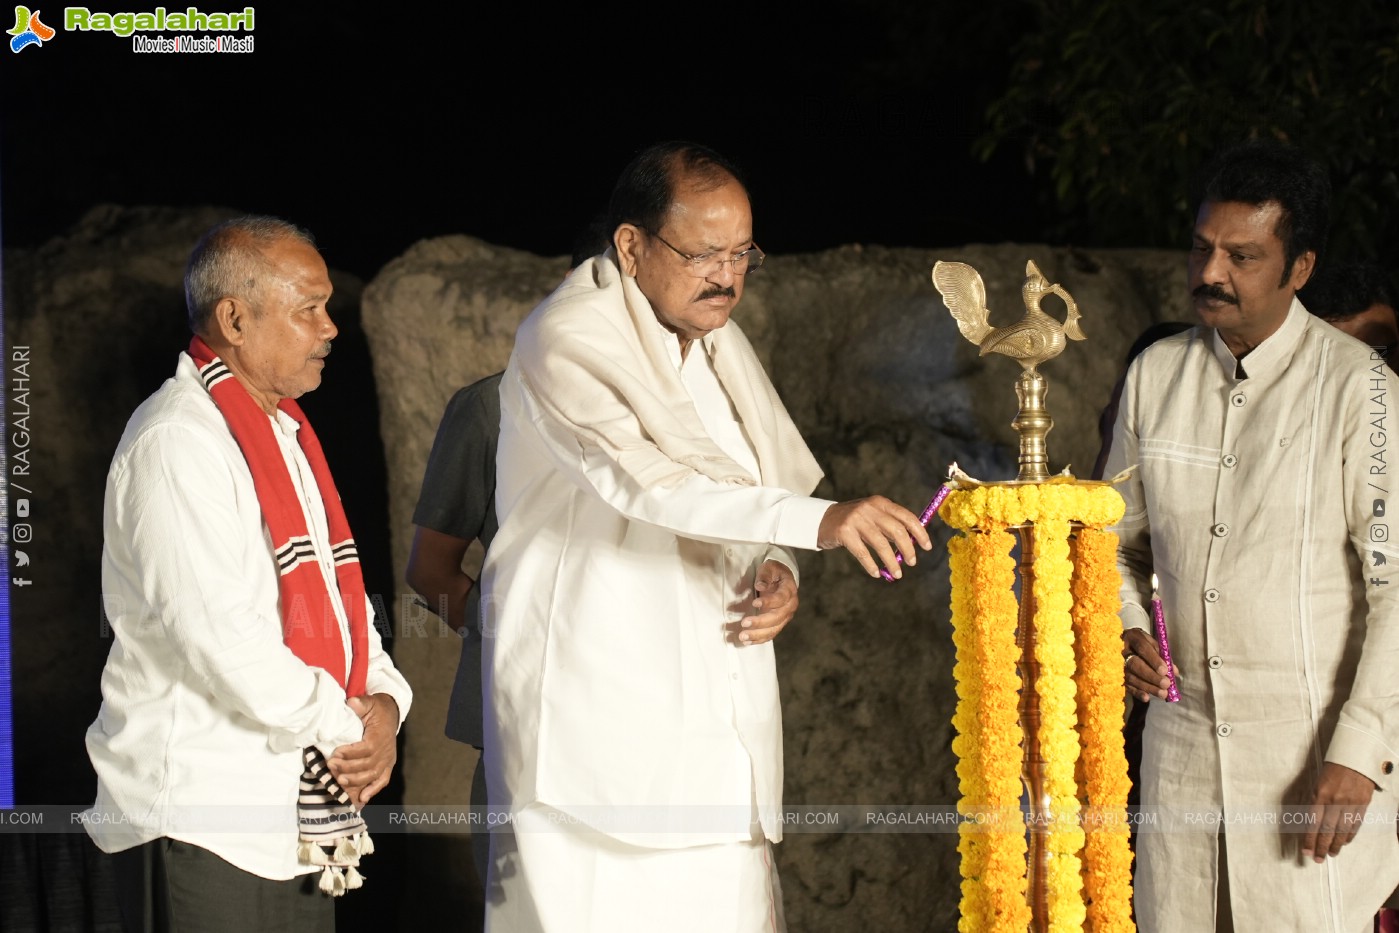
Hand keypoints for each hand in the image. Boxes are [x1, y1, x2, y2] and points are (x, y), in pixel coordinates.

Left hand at [327, 693, 399, 807]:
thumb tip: (352, 702)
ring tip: (340, 781)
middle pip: (368, 764)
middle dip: (348, 767)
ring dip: (356, 780)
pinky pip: (382, 780)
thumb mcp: (369, 702)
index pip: (367, 748)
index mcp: (381, 735)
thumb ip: (361, 703)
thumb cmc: (376, 709)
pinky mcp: (387, 765)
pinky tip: (362, 798)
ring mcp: (388, 759)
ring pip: (373, 774)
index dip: (351, 753)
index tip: (336, 753)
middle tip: (330, 766)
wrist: (391, 713)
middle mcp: (386, 750)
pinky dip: (373, 790)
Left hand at [729, 560, 798, 645]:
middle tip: (744, 623)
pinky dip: (759, 639)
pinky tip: (747, 641)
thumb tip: (760, 586)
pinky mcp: (778, 623)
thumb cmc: (774, 572)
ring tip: (743, 636)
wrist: (781, 580)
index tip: (754, 603)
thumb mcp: (769, 568)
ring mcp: (785, 616)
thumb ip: (764, 576)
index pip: (781, 598)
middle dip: (760, 622)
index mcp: (789, 590)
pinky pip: (770, 634)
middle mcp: (790, 606)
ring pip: (774, 629)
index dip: (769, 602)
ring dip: (758, 634)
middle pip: (777, 617)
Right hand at [818, 496, 931, 579]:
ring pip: (881, 544)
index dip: (920, 533)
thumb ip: (890, 525)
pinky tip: (876, 573)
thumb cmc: (854, 522)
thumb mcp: (873, 516)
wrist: (822, 520)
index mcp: (880, 503)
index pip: (906, 517)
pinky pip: (863, 552)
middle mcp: (869, 508)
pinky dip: (871, 565)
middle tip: (912, 562)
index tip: (927, 547)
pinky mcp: (844, 532)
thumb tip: (912, 544)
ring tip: (897, 574)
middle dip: (908, 549)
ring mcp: (856, 519)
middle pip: (897, 531)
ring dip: (891, 562)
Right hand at [1122, 628, 1173, 701]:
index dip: (1153, 660)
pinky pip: (1125, 685)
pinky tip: (1146, 698)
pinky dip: (1136, 692)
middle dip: (1151, 676)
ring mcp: (1116, 663)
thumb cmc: (1144, 644)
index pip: (1142, 647)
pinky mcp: (1116, 675)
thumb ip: (1163, 656)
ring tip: (1162, 693)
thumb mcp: (1153, 644)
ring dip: (1147, 686)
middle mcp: (1121, 649)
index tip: (1165, 670)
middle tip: (1165, 684)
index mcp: (1132, 637)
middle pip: (1134, 664)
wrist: (1124, 644)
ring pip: (1130, 676)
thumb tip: (1174, 672)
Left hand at [1300, 762, 1376, 862]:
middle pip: (1328, 830)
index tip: (1306, 851)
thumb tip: (1309, 825)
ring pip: (1342, 830)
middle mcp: (1336, 800)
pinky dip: (1349, 836)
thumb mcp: (1316, 784)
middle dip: (1322, 846)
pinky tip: (1344, 843)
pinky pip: (1355, 825)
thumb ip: (1313, 803)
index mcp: (1320, 794)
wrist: (1354, 760)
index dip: (1309, 839)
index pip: (1313, 822)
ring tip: (1331, 854)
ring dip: (1336, 845)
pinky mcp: (1363, 804)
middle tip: (1318, 859)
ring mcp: (1351, 803)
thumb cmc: (1331, 771)